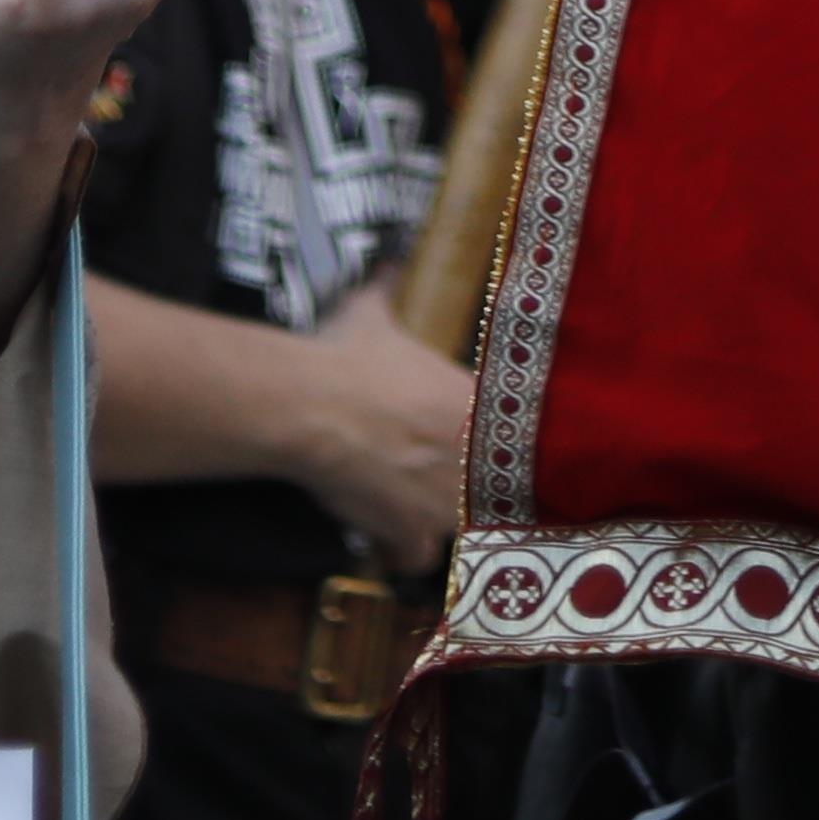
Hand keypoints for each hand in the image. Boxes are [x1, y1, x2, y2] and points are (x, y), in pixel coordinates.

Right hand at [287, 284, 481, 566]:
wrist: (312, 405)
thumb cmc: (346, 355)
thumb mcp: (372, 314)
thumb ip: (387, 288)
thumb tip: (385, 261)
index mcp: (472, 403)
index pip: (507, 433)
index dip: (486, 442)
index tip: (463, 444)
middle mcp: (472, 456)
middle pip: (489, 484)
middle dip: (465, 483)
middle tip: (434, 477)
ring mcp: (445, 500)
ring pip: (461, 524)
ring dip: (441, 520)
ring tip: (413, 509)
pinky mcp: (411, 530)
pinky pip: (419, 558)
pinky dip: (403, 554)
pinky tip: (388, 544)